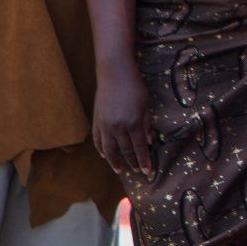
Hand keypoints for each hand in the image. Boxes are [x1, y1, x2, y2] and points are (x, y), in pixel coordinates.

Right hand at [91, 60, 153, 179]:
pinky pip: (97, 139)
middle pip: (125, 150)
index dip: (144, 160)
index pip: (139, 147)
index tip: (148, 171)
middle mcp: (117, 127)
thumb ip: (147, 124)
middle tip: (137, 172)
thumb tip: (150, 142)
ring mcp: (105, 125)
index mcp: (132, 123)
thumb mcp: (146, 105)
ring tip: (119, 169)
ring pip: (109, 149)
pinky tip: (104, 155)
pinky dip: (100, 149)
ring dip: (114, 161)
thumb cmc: (135, 86)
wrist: (114, 73)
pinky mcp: (96, 120)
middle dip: (132, 162)